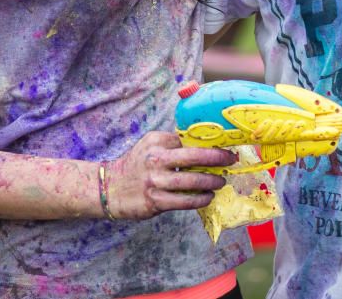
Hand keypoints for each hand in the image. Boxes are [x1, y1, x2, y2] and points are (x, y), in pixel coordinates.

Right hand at [105, 131, 235, 218]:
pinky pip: (184, 201)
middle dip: (217, 158)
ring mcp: (155, 182)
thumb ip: (172, 143)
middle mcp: (156, 160)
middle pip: (194, 157)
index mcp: (156, 142)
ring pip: (192, 181)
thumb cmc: (136, 165)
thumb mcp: (149, 145)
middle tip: (231, 160)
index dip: (209, 143)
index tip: (224, 145)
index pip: (188, 140)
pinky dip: (200, 199)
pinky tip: (208, 197)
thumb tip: (202, 143)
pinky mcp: (155, 201)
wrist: (110, 188)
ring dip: (211, 182)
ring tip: (221, 182)